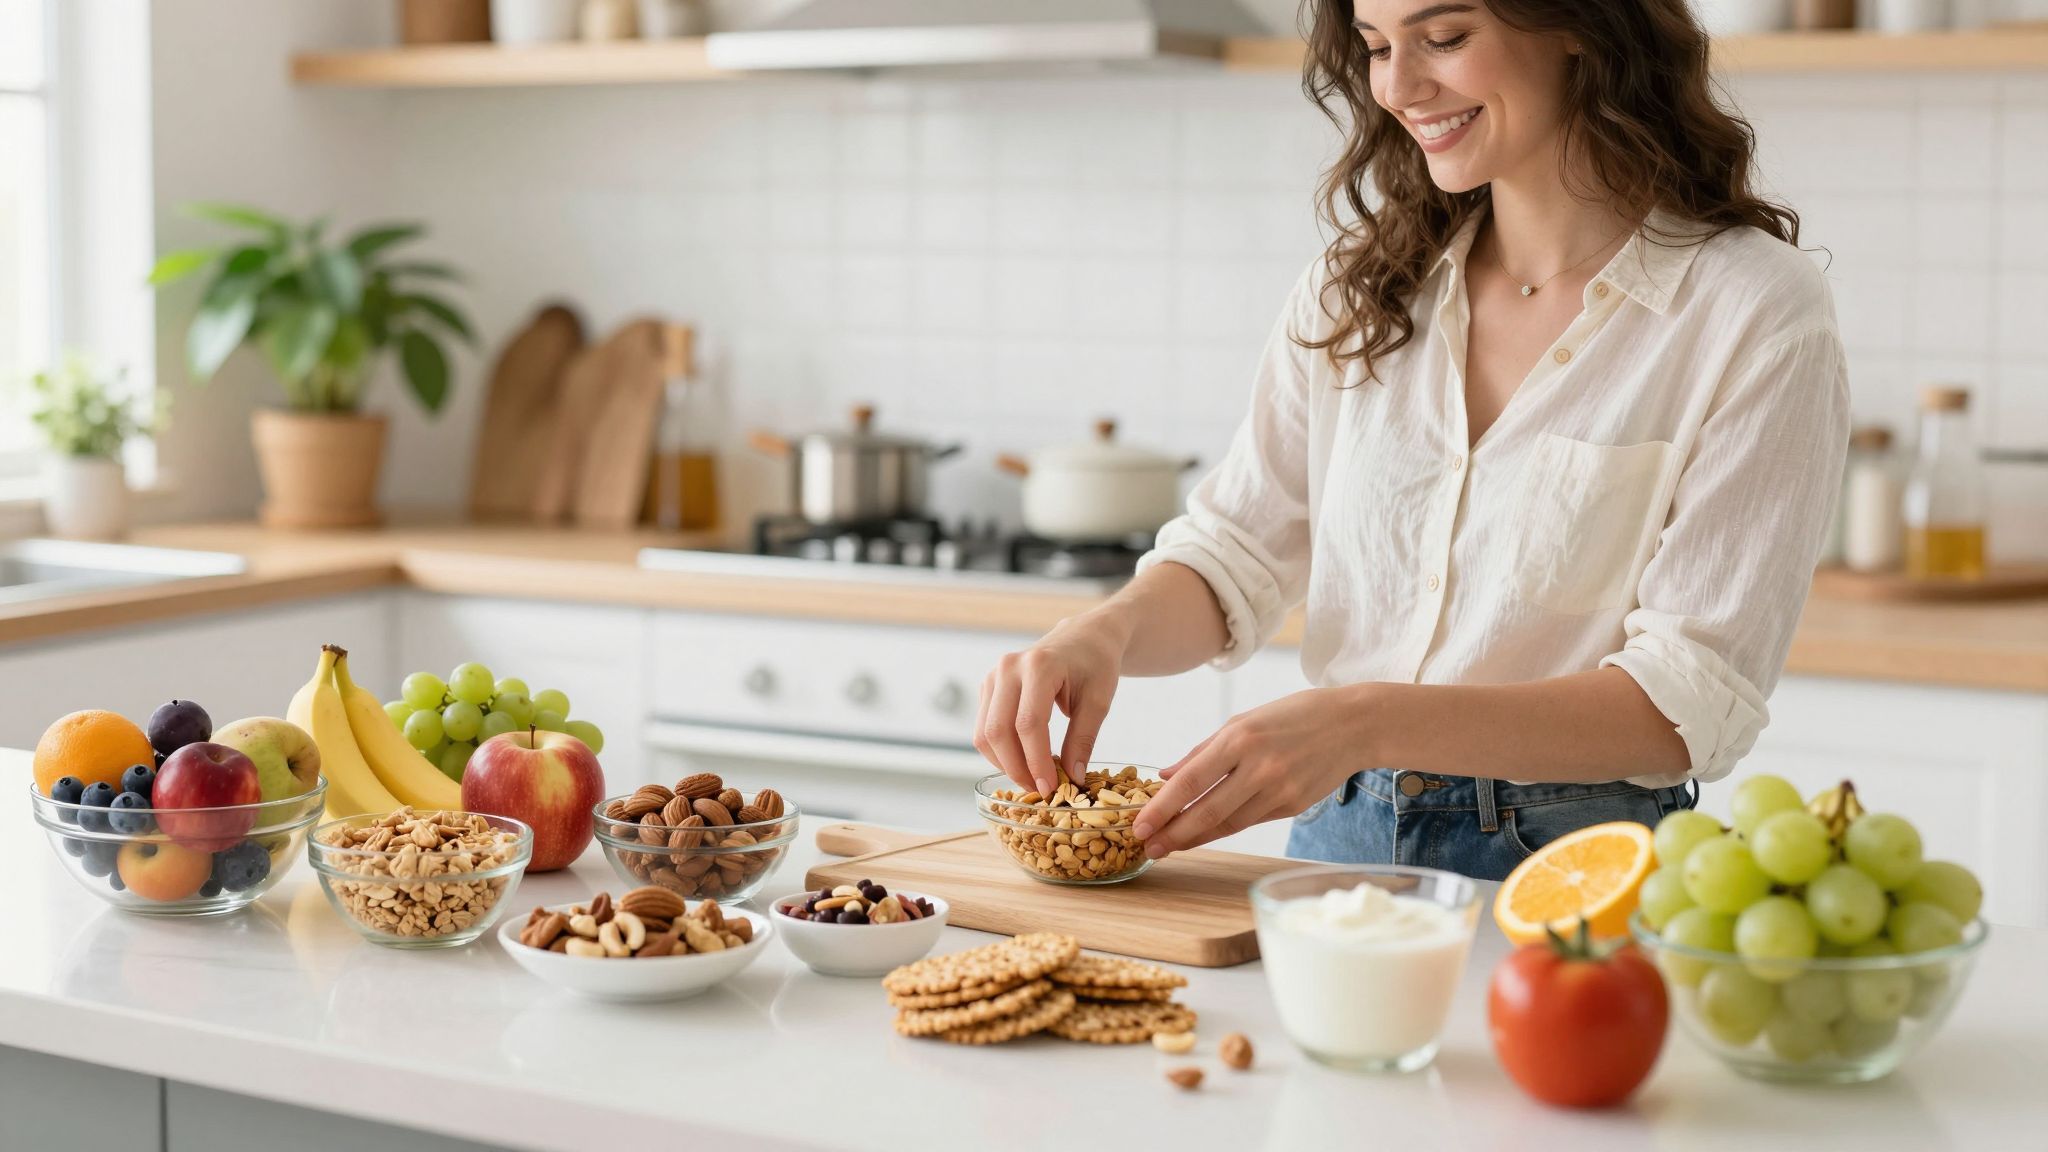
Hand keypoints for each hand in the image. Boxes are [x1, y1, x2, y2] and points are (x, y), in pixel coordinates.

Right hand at [974, 612, 1131, 795]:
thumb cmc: (1095, 665)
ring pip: (984, 733)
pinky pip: (984, 727)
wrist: (1083, 638)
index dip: (1036, 761)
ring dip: (1005, 763)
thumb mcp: (1099, 701)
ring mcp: (993, 676)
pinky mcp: (988, 687)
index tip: (1051, 787)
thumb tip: (1072, 778)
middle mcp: (1008, 668)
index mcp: (1039, 666)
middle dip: (1017, 767)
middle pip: (998, 730)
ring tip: (1033, 778)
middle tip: (1040, 789)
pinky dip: (1000, 751)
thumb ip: (1083, 739)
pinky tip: (1023, 761)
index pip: (1029, 724)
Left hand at [1132, 684, 1379, 856]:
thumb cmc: (1293, 716)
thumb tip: (1166, 775)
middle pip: (1208, 811)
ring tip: (1168, 846)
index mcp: (1241, 737)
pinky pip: (1250, 822)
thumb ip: (1203, 751)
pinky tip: (1203, 835)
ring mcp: (1280, 790)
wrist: (1353, 725)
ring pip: (1228, 823)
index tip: (1139, 824)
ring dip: (1195, 838)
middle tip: (1147, 847)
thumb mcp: (1244, 720)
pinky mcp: (1293, 806)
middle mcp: (1260, 766)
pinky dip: (1224, 829)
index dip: (1163, 807)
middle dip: (1173, 833)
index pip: (1192, 780)